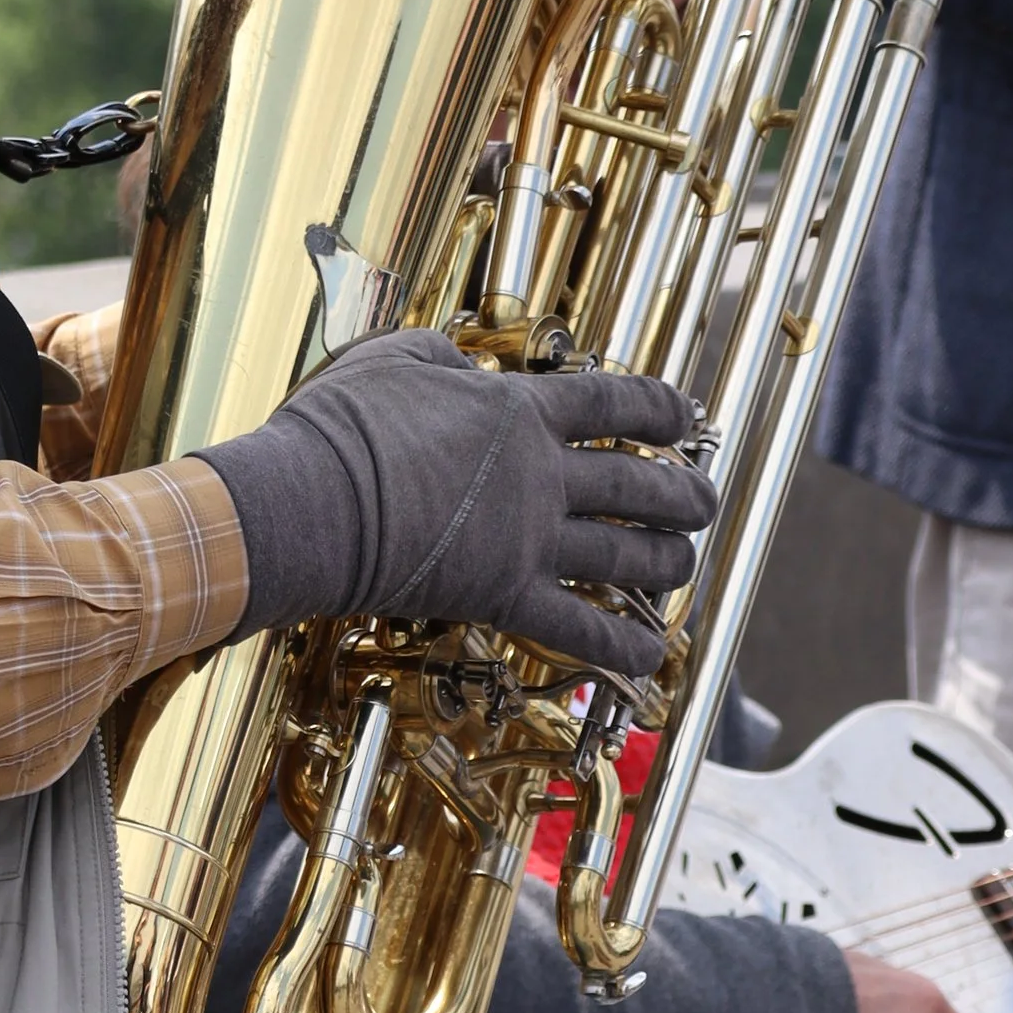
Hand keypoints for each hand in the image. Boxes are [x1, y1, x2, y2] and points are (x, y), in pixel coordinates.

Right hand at [196, 331, 716, 677]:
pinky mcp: (502, 596)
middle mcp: (538, 475)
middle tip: (703, 501)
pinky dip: (621, 646)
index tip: (687, 418)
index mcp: (517, 411)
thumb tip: (459, 359)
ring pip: (625, 555)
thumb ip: (439, 356)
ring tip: (685, 562)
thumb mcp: (392, 360)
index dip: (662, 409)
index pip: (614, 403)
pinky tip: (651, 656)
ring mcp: (527, 539)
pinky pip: (579, 629)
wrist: (309, 501)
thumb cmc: (338, 430)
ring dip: (666, 560)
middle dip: (682, 494)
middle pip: (636, 483)